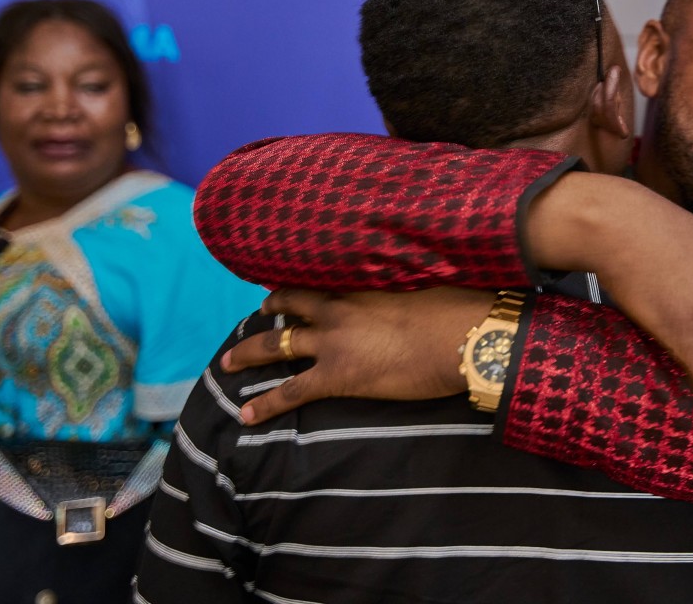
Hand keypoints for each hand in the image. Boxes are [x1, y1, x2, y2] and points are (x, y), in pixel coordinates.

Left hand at [221, 287, 492, 424]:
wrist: (464, 339)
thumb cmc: (460, 310)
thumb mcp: (435, 283)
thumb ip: (416, 283)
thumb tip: (424, 285)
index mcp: (364, 283)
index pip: (323, 278)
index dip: (306, 281)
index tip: (295, 282)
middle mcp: (340, 308)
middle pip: (291, 304)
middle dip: (270, 309)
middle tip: (259, 313)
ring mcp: (334, 342)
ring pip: (278, 344)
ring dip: (249, 353)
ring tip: (228, 361)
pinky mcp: (337, 376)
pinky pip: (291, 392)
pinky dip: (267, 404)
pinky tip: (247, 415)